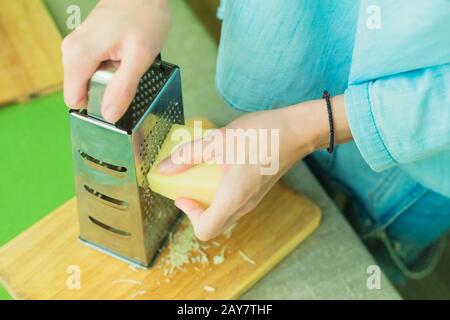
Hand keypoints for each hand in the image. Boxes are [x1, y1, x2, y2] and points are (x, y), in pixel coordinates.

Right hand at [61, 0, 169, 122]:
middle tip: (126, 73)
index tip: (118, 96)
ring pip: (89, 81)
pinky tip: (124, 56)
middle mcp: (71, 52)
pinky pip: (94, 70)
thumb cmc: (143, 17)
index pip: (75, 100)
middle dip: (106, 91)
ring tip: (127, 61)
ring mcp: (77, 48)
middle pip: (83, 91)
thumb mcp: (139, 57)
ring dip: (111, 80)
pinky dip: (111, 69)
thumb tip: (109, 115)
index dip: (97, 105)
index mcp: (78, 57)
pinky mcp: (86, 45)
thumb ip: (123, 89)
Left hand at [158, 95, 351, 240]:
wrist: (297, 131)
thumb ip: (189, 155)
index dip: (189, 215)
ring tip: (203, 174)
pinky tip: (221, 168)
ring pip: (224, 213)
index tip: (183, 194)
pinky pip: (234, 202)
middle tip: (189, 185)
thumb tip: (164, 168)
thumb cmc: (262, 135)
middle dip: (196, 208)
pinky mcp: (258, 191)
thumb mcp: (218, 141)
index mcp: (233, 198)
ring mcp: (253, 200)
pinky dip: (221, 193)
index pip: (205, 229)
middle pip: (214, 224)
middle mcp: (244, 205)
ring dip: (208, 200)